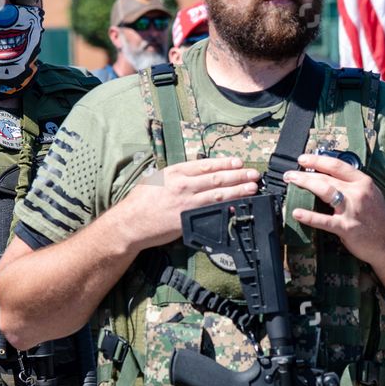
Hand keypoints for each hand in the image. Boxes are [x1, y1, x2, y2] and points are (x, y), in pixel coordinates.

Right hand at [114, 157, 259, 250]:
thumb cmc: (140, 202)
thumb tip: (193, 174)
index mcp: (175, 172)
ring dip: (238, 190)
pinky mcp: (189, 218)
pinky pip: (212, 211)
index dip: (224, 163)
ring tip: (252, 187)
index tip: (238, 162)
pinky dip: (227, 207)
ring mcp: (187, 202)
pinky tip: (238, 205)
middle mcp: (184, 185)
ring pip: (218, 193)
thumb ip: (176, 176)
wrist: (130, 223)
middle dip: (238, 175)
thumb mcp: (156, 179)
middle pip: (217, 177)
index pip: (205, 165)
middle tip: (254, 173)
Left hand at [283, 153, 384, 263]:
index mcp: (363, 182)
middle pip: (327, 177)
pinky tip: (296, 213)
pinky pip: (324, 220)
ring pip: (325, 191)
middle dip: (305, 173)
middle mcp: (357, 193)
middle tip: (290, 174)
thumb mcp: (370, 194)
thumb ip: (352, 185)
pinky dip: (309, 216)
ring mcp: (352, 210)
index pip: (337, 166)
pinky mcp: (347, 227)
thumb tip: (330, 177)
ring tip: (291, 182)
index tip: (303, 159)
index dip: (318, 160)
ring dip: (305, 184)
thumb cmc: (378, 219)